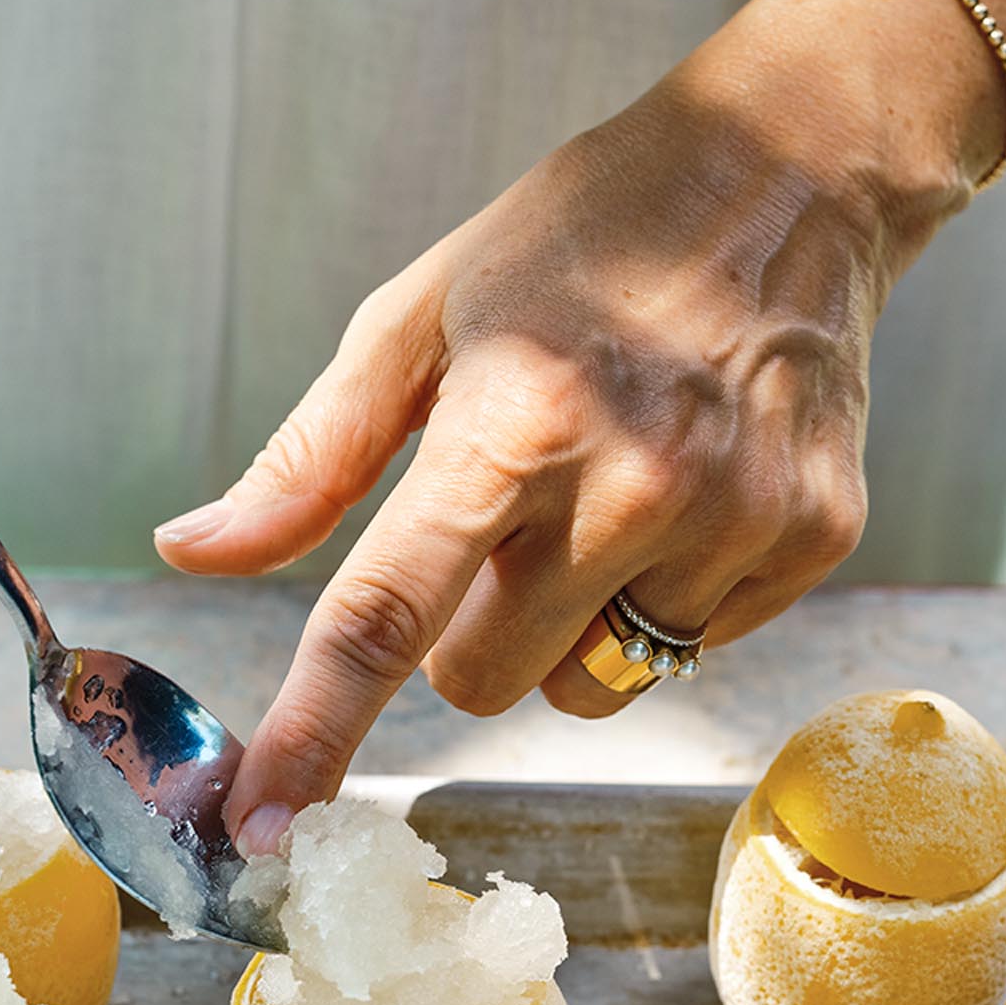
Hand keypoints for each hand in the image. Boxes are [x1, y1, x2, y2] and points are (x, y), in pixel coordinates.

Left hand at [157, 0, 1003, 849]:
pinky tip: (692, 490)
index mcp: (510, 421)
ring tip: (608, 494)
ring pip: (587, 685)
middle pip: (483, 680)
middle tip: (506, 517)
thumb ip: (308, 461)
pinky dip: (666, 600)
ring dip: (566, 625)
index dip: (315, 733)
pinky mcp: (813, 540)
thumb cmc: (580, 241)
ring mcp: (736, 519)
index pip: (386, 617)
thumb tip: (192, 554)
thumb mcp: (420, 318)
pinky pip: (691, 651)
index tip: (265, 830)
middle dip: (466, 629)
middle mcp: (632, 482)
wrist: (788, 174)